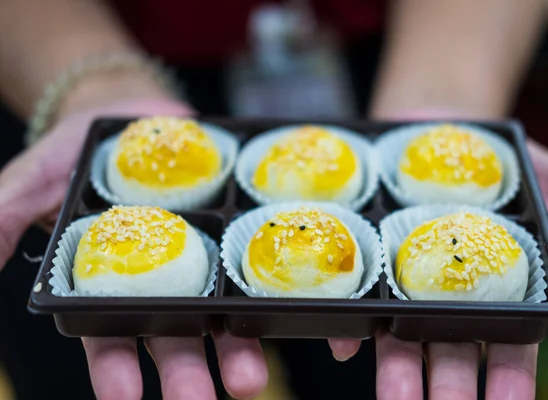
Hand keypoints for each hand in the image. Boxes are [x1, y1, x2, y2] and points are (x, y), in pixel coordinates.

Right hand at [0, 98, 267, 398]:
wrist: (136, 119)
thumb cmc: (77, 152)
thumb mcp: (33, 179)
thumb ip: (3, 215)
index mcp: (109, 286)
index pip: (108, 339)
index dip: (116, 371)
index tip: (127, 398)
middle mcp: (156, 286)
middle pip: (172, 340)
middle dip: (188, 373)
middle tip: (207, 398)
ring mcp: (196, 265)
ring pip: (218, 317)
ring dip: (236, 349)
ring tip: (254, 377)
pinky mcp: (230, 241)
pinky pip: (253, 270)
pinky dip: (277, 298)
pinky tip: (302, 318)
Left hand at [333, 110, 547, 398]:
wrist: (436, 132)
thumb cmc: (498, 162)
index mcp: (497, 294)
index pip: (510, 349)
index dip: (511, 381)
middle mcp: (453, 301)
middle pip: (453, 355)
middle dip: (450, 390)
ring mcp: (412, 290)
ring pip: (407, 343)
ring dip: (399, 377)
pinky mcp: (377, 272)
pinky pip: (363, 307)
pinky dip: (351, 330)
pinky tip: (345, 349)